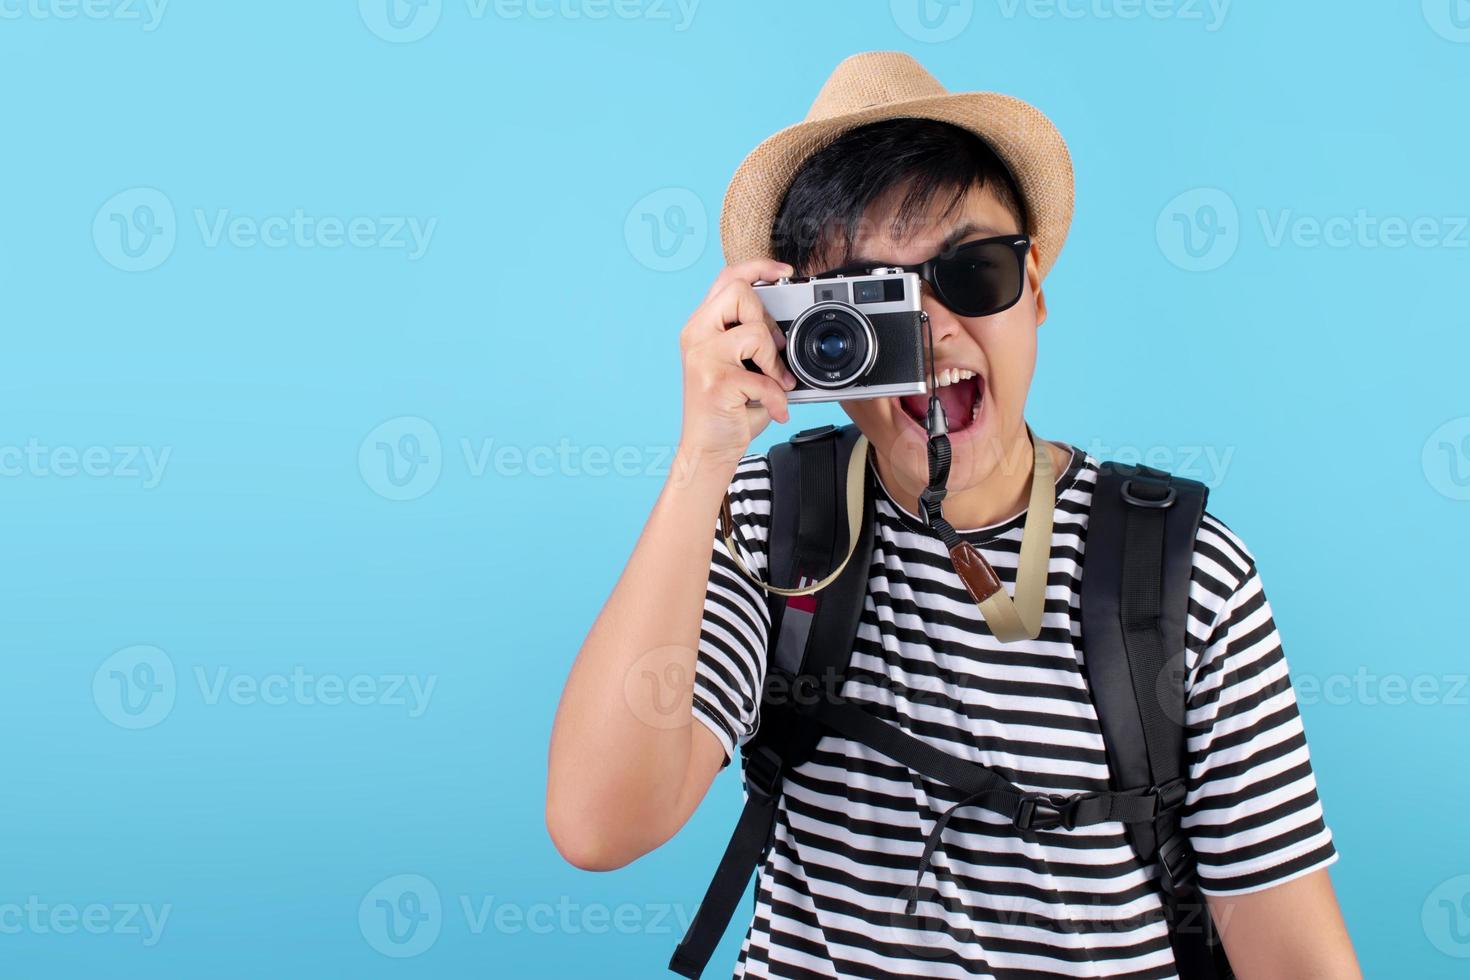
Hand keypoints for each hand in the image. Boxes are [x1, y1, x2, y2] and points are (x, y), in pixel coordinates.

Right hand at [676, 259, 797, 466]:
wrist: (708, 449)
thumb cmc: (727, 407)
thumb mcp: (737, 363)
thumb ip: (750, 337)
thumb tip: (788, 322)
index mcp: (702, 325)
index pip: (727, 276)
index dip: (759, 266)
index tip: (785, 273)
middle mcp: (696, 335)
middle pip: (740, 291)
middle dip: (766, 320)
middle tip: (770, 353)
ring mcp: (703, 357)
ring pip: (755, 332)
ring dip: (774, 363)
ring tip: (772, 383)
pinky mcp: (716, 382)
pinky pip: (764, 378)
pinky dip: (776, 398)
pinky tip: (773, 409)